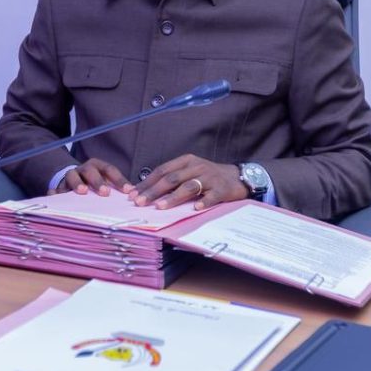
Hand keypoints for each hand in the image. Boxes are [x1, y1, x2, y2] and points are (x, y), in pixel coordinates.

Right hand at [49, 158, 133, 196]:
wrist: (72, 178)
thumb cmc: (94, 182)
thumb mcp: (105, 180)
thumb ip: (118, 187)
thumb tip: (136, 195)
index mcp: (97, 166)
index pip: (110, 170)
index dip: (119, 180)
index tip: (128, 191)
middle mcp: (84, 169)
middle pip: (90, 172)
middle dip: (98, 181)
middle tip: (105, 193)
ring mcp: (70, 176)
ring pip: (72, 176)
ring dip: (77, 183)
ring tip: (82, 191)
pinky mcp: (59, 186)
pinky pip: (55, 188)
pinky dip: (54, 192)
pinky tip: (54, 196)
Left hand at [130, 154, 247, 209]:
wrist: (238, 177)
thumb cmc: (208, 176)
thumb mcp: (190, 171)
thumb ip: (173, 179)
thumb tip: (147, 191)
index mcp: (186, 161)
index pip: (162, 170)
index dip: (147, 182)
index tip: (132, 194)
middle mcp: (196, 166)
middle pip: (172, 178)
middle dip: (154, 191)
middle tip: (140, 202)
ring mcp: (210, 177)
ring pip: (188, 186)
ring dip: (173, 197)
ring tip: (160, 206)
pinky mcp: (222, 189)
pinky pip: (211, 196)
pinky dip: (203, 202)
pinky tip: (195, 209)